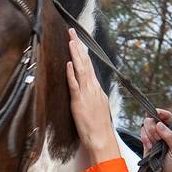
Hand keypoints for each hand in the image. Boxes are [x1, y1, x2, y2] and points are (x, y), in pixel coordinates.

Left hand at [66, 29, 117, 158]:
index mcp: (96, 89)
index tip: (78, 41)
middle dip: (78, 46)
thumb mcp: (98, 107)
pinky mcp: (79, 102)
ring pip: (81, 70)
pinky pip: (75, 86)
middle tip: (73, 32)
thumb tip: (89, 88)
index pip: (89, 66)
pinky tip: (69, 64)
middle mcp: (93, 88)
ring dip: (76, 54)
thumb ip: (93, 95)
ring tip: (71, 40)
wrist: (102, 139)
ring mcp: (87, 94)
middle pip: (85, 63)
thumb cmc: (99, 127)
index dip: (83, 52)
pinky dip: (72, 74)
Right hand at [140, 110, 171, 171]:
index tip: (155, 113)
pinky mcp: (147, 141)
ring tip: (154, 145)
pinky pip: (142, 133)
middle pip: (154, 118)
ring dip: (149, 134)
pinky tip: (150, 147)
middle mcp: (165, 132)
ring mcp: (155, 136)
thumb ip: (170, 136)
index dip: (161, 113)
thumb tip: (159, 124)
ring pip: (147, 125)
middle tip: (158, 139)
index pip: (169, 117)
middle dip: (154, 128)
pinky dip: (144, 139)